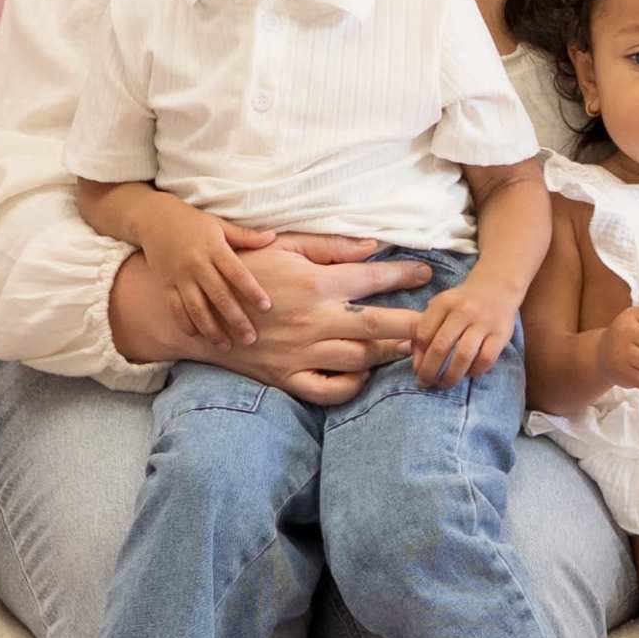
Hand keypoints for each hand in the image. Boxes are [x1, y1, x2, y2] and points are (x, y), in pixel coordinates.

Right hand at [120, 232, 428, 400]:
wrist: (199, 312)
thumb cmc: (243, 270)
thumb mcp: (285, 247)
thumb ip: (331, 248)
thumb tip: (374, 246)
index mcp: (314, 284)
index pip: (372, 279)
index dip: (405, 277)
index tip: (428, 276)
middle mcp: (313, 321)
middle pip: (379, 327)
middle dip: (415, 326)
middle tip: (439, 324)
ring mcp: (301, 353)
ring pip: (360, 361)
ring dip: (390, 356)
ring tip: (413, 349)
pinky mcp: (287, 378)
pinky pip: (329, 391)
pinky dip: (352, 387)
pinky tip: (365, 376)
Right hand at [132, 203, 268, 347]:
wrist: (153, 218)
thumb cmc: (193, 222)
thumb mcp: (220, 224)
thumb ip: (245, 236)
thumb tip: (273, 237)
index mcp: (214, 248)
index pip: (237, 273)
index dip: (252, 291)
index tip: (267, 307)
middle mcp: (197, 264)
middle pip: (219, 296)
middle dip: (236, 320)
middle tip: (251, 338)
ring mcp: (179, 276)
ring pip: (197, 308)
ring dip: (212, 330)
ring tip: (226, 346)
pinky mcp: (165, 284)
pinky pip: (175, 308)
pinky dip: (185, 323)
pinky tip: (198, 336)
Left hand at [410, 278, 521, 386]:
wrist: (498, 285)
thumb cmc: (462, 302)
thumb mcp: (441, 307)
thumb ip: (426, 330)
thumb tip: (417, 364)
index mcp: (444, 302)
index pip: (423, 333)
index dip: (418, 355)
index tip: (417, 368)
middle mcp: (463, 310)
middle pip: (441, 347)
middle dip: (430, 370)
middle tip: (426, 382)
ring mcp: (484, 322)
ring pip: (463, 356)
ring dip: (451, 376)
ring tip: (445, 384)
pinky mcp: (501, 333)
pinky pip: (486, 359)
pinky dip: (475, 371)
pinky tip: (468, 373)